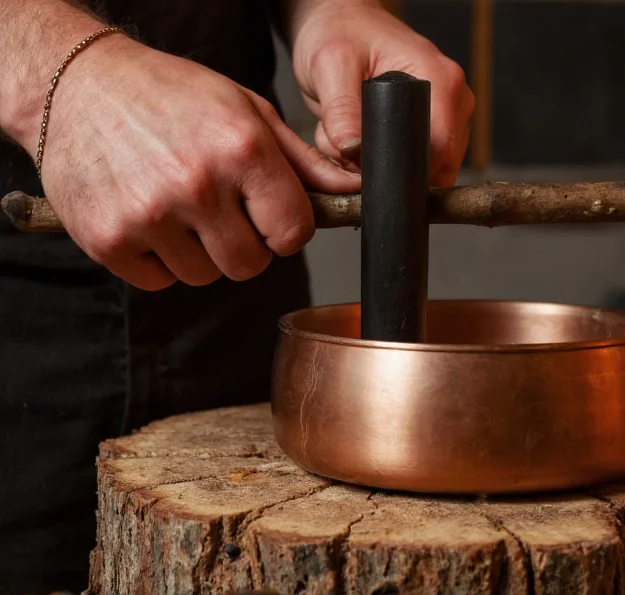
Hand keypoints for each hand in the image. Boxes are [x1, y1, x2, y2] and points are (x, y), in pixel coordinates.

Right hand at [38, 34, 359, 290]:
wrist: (77, 86)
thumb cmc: (169, 95)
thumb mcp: (246, 110)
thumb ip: (302, 161)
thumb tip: (350, 192)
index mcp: (242, 148)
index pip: (294, 233)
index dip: (285, 230)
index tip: (270, 217)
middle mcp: (197, 184)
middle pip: (250, 265)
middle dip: (245, 245)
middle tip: (222, 212)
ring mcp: (148, 215)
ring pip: (204, 276)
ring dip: (199, 253)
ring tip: (180, 208)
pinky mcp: (107, 239)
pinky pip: (158, 281)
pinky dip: (159, 260)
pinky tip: (149, 218)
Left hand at [288, 0, 474, 185]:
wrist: (340, 22)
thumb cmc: (340, 32)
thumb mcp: (330, 66)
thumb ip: (341, 110)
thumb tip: (353, 150)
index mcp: (441, 80)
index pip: (441, 150)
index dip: (406, 169)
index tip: (368, 169)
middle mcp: (453, 100)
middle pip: (434, 166)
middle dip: (388, 168)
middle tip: (348, 147)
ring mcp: (446, 116)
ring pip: (422, 170)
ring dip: (381, 165)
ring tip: (350, 138)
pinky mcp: (431, 127)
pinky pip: (413, 164)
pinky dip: (381, 161)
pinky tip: (359, 140)